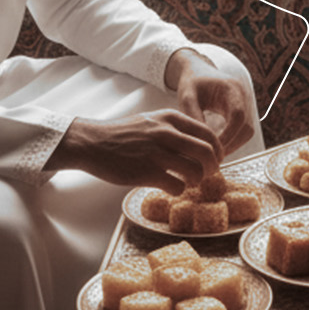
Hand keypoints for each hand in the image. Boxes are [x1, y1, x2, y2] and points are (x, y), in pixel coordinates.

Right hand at [48, 110, 219, 190]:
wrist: (92, 143)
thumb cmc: (121, 134)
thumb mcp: (151, 121)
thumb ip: (174, 128)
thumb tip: (198, 143)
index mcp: (170, 118)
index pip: (208, 134)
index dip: (217, 150)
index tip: (214, 160)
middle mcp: (167, 133)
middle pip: (208, 153)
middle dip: (213, 168)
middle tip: (207, 175)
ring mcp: (157, 153)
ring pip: (196, 172)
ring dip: (196, 181)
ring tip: (188, 183)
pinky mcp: (147, 173)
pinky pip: (177, 186)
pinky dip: (179, 190)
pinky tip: (171, 188)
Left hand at [165, 47, 251, 156]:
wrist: (198, 71)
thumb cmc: (191, 82)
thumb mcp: (187, 96)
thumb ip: (192, 115)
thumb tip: (202, 141)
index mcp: (231, 87)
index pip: (237, 115)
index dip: (228, 134)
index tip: (212, 148)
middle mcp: (244, 95)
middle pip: (247, 127)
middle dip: (231, 144)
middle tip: (213, 157)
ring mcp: (246, 103)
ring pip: (248, 132)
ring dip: (233, 145)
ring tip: (214, 154)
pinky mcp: (244, 111)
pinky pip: (244, 131)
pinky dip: (233, 141)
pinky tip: (217, 147)